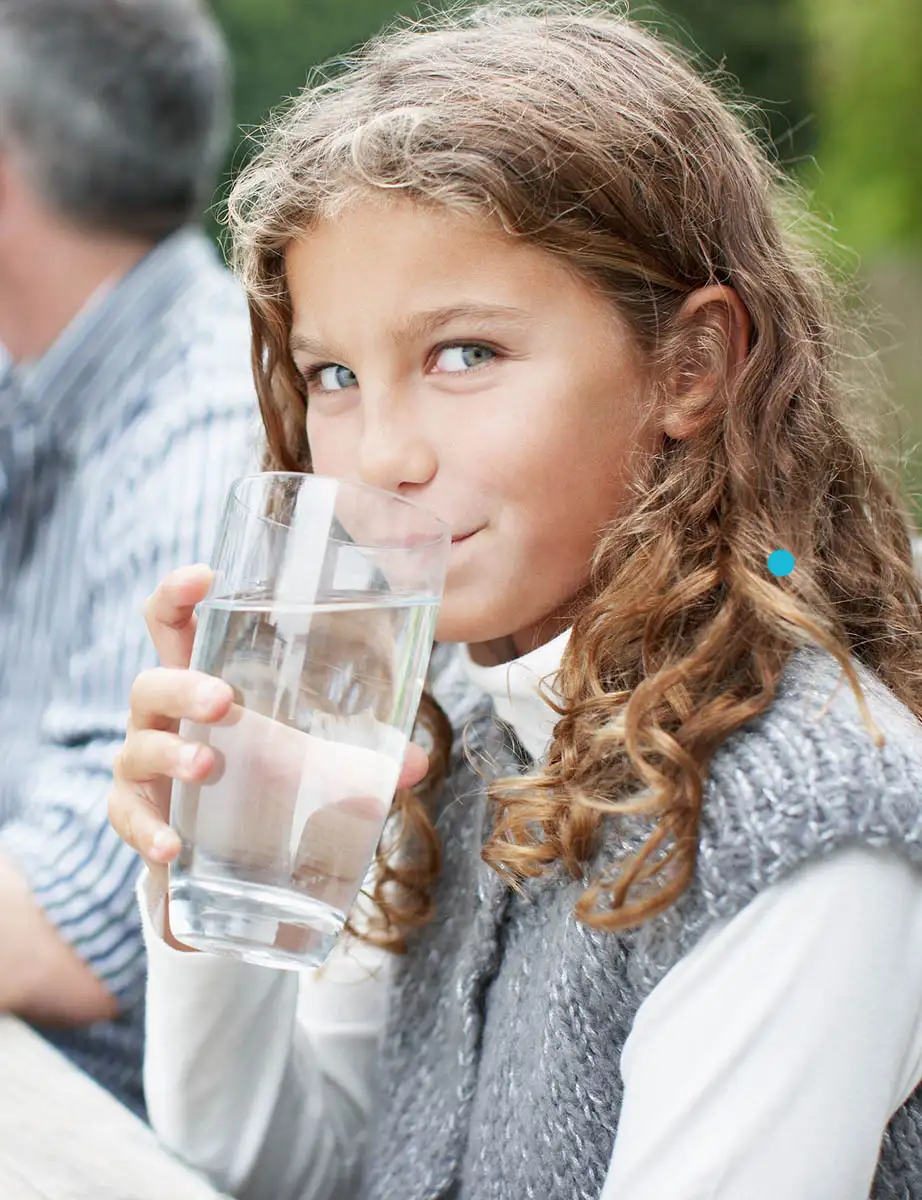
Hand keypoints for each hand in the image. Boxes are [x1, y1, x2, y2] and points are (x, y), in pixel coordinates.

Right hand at [108, 564, 428, 943]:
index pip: (173, 624)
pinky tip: (172, 844)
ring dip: (170, 752)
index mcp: (201, 681)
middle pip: (151, 681)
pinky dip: (147, 830)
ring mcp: (145, 764)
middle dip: (183, 684)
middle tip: (223, 699)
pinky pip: (128, 817)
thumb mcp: (313, 759)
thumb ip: (361, 758)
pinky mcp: (139, 816)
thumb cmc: (261, 777)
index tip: (203, 577)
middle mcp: (164, 717)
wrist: (224, 850)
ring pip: (138, 746)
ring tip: (206, 764)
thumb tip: (417, 763)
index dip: (178, 595)